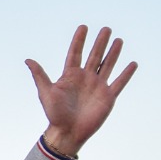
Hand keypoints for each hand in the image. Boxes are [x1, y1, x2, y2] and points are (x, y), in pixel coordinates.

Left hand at [26, 25, 137, 156]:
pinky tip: (132, 63)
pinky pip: (119, 83)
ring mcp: (97, 86)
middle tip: (106, 28)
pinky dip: (126, 74)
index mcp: (70, 75)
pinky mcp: (108, 97)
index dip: (79, 41)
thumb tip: (28, 60)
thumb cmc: (54, 113)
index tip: (83, 27)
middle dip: (100, 42)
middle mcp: (85, 78)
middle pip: (94, 56)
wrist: (67, 132)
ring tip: (118, 40)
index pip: (75, 53)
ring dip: (113, 53)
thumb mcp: (46, 92)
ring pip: (107, 65)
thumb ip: (40, 75)